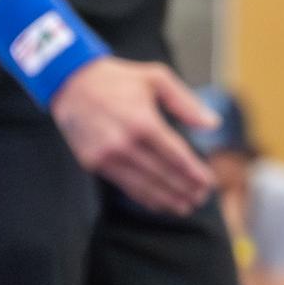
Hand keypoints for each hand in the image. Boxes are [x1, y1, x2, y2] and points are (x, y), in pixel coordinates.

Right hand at [53, 59, 218, 214]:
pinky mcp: (93, 162)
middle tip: (201, 198)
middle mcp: (125, 143)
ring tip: (185, 207)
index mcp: (143, 121)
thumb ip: (186, 102)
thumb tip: (213, 124)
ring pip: (145, 186)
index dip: (194, 173)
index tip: (208, 183)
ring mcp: (107, 156)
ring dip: (168, 199)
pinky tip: (159, 203)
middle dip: (185, 189)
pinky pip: (125, 186)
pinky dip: (144, 197)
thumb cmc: (117, 78)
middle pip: (163, 175)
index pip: (176, 156)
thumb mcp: (155, 77)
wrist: (69, 82)